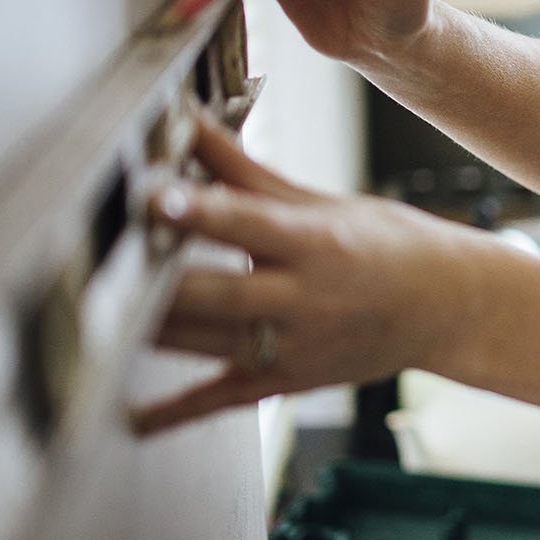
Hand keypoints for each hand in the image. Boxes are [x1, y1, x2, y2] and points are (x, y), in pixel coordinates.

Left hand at [131, 115, 496, 435]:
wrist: (447, 308)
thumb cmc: (387, 246)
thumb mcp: (322, 204)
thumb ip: (246, 173)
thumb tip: (190, 121)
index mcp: (316, 244)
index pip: (247, 223)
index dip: (199, 210)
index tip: (154, 196)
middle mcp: (305, 300)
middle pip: (216, 294)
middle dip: (158, 281)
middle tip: (102, 263)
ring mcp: (296, 347)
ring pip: (207, 343)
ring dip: (149, 330)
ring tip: (93, 315)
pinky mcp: (288, 380)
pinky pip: (222, 398)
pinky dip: (174, 412)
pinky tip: (129, 417)